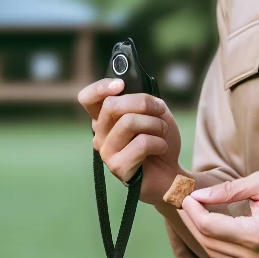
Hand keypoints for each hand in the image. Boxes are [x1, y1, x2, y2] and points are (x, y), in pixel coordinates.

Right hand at [77, 77, 183, 200]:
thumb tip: (130, 86)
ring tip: (163, 132)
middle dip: (143, 103)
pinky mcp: (117, 167)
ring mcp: (106, 152)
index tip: (121, 84)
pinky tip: (161, 149)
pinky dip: (159, 142)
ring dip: (156, 124)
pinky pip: (141, 143)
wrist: (171, 173)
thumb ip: (140, 100)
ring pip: (128, 122)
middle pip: (112, 105)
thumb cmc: (160, 141)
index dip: (100, 88)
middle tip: (160, 110)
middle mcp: (100, 135)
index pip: (87, 98)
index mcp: (105, 119)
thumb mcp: (154, 113)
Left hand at [176, 171, 258, 257]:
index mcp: (256, 236)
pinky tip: (216, 232)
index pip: (210, 227)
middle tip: (184, 206)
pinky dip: (220, 249)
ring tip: (195, 218)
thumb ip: (228, 191)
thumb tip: (199, 196)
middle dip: (193, 225)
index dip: (193, 211)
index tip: (187, 196)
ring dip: (204, 239)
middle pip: (210, 245)